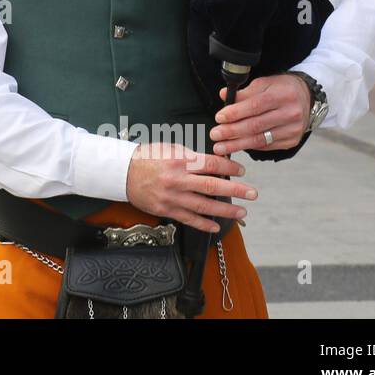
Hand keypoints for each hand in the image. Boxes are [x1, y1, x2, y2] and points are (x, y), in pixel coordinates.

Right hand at [125, 142, 254, 233]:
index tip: (241, 171)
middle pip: (212, 186)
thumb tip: (215, 162)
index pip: (210, 164)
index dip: (228, 167)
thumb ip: (192, 156)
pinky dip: (204, 224)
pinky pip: (189, 219)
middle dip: (235, 190)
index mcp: (179, 161)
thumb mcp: (169, 149)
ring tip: (241, 211)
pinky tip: (216, 225)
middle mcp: (177, 180)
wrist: (122, 173)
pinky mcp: (166, 209)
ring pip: (203, 206)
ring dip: (225, 210)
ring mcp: (172, 197)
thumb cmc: (147, 158)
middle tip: (252, 193)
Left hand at [209, 73, 312, 155]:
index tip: (219, 118)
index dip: (235, 113)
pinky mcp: (292, 140)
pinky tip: (237, 146)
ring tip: (220, 147)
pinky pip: (267, 145)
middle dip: (232, 132)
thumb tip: (224, 95)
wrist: (307, 98)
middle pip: (256, 125)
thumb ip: (244, 91)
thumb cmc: (281, 89)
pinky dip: (250, 146)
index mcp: (282, 95)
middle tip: (215, 135)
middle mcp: (290, 113)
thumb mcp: (264, 83)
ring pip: (260, 139)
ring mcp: (293, 129)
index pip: (255, 106)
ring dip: (237, 144)